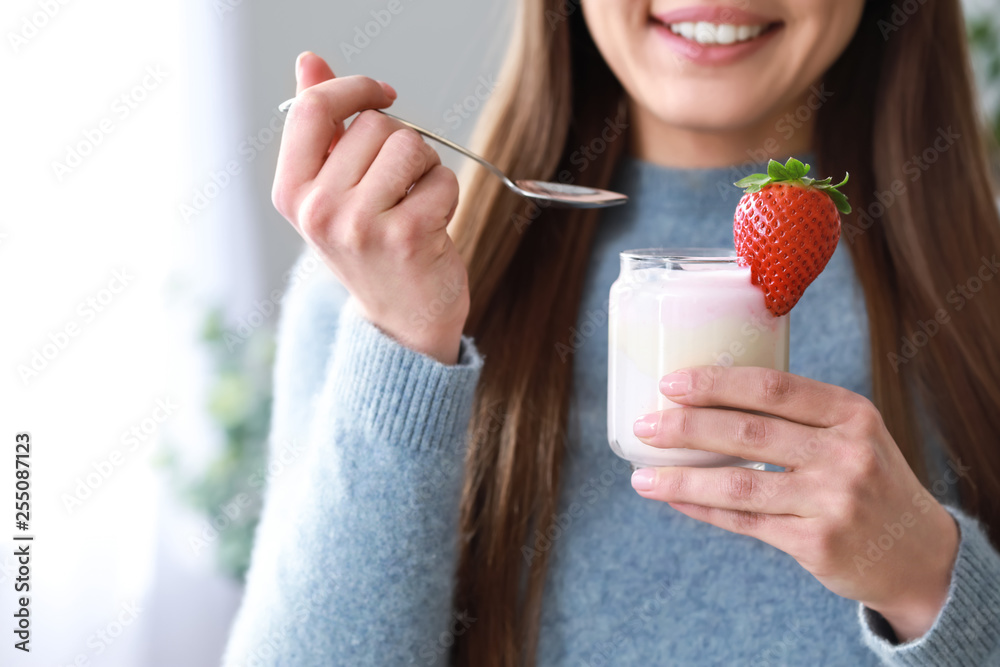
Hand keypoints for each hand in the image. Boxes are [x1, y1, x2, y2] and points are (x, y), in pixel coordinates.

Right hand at [272, 52, 468, 363]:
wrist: (401, 321)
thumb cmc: (371, 250)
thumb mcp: (333, 190)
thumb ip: (321, 126)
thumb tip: (309, 61)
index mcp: (292, 193)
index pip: (312, 108)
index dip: (355, 88)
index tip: (385, 95)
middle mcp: (318, 210)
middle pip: (374, 124)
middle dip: (400, 144)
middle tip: (400, 187)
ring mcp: (360, 226)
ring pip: (411, 145)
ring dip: (426, 167)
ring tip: (415, 203)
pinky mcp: (407, 237)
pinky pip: (442, 178)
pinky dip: (447, 194)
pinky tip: (433, 225)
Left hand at [629, 366, 959, 640]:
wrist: (919, 553)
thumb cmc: (868, 481)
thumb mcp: (852, 434)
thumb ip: (797, 416)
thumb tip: (705, 400)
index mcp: (850, 413)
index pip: (772, 387)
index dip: (716, 383)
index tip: (671, 383)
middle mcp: (845, 453)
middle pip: (748, 431)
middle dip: (686, 427)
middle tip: (645, 425)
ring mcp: (833, 500)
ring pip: (739, 483)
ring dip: (682, 479)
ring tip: (642, 476)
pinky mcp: (818, 543)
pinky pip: (746, 522)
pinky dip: (704, 510)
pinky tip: (675, 500)